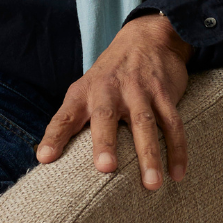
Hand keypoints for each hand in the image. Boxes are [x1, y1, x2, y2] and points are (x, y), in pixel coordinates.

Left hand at [35, 14, 191, 189]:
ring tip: (152, 184)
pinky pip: (173, 123)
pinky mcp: (163, 92)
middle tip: (105, 168)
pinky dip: (177, 149)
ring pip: (144, 124)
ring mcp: (138, 90)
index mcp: (84, 92)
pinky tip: (177, 174)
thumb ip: (73, 119)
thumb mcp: (86, 89)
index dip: (54, 136)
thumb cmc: (109, 77)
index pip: (65, 116)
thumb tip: (48, 158)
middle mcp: (108, 90)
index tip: (45, 158)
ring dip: (149, 155)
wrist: (145, 38)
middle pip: (105, 116)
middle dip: (105, 142)